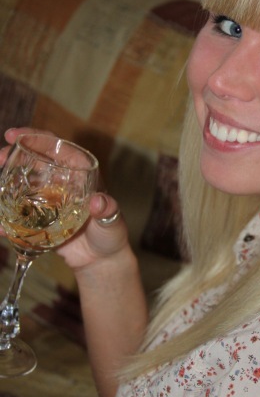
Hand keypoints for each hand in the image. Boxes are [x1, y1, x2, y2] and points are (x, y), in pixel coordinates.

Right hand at [0, 128, 130, 270]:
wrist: (99, 260)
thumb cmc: (111, 236)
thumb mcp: (112, 222)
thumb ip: (107, 211)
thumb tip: (98, 201)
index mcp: (80, 173)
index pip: (56, 147)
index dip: (35, 137)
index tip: (13, 135)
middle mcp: (62, 181)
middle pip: (34, 160)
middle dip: (14, 155)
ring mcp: (49, 198)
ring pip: (23, 182)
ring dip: (7, 181)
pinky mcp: (39, 217)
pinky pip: (20, 211)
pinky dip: (7, 215)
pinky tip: (1, 226)